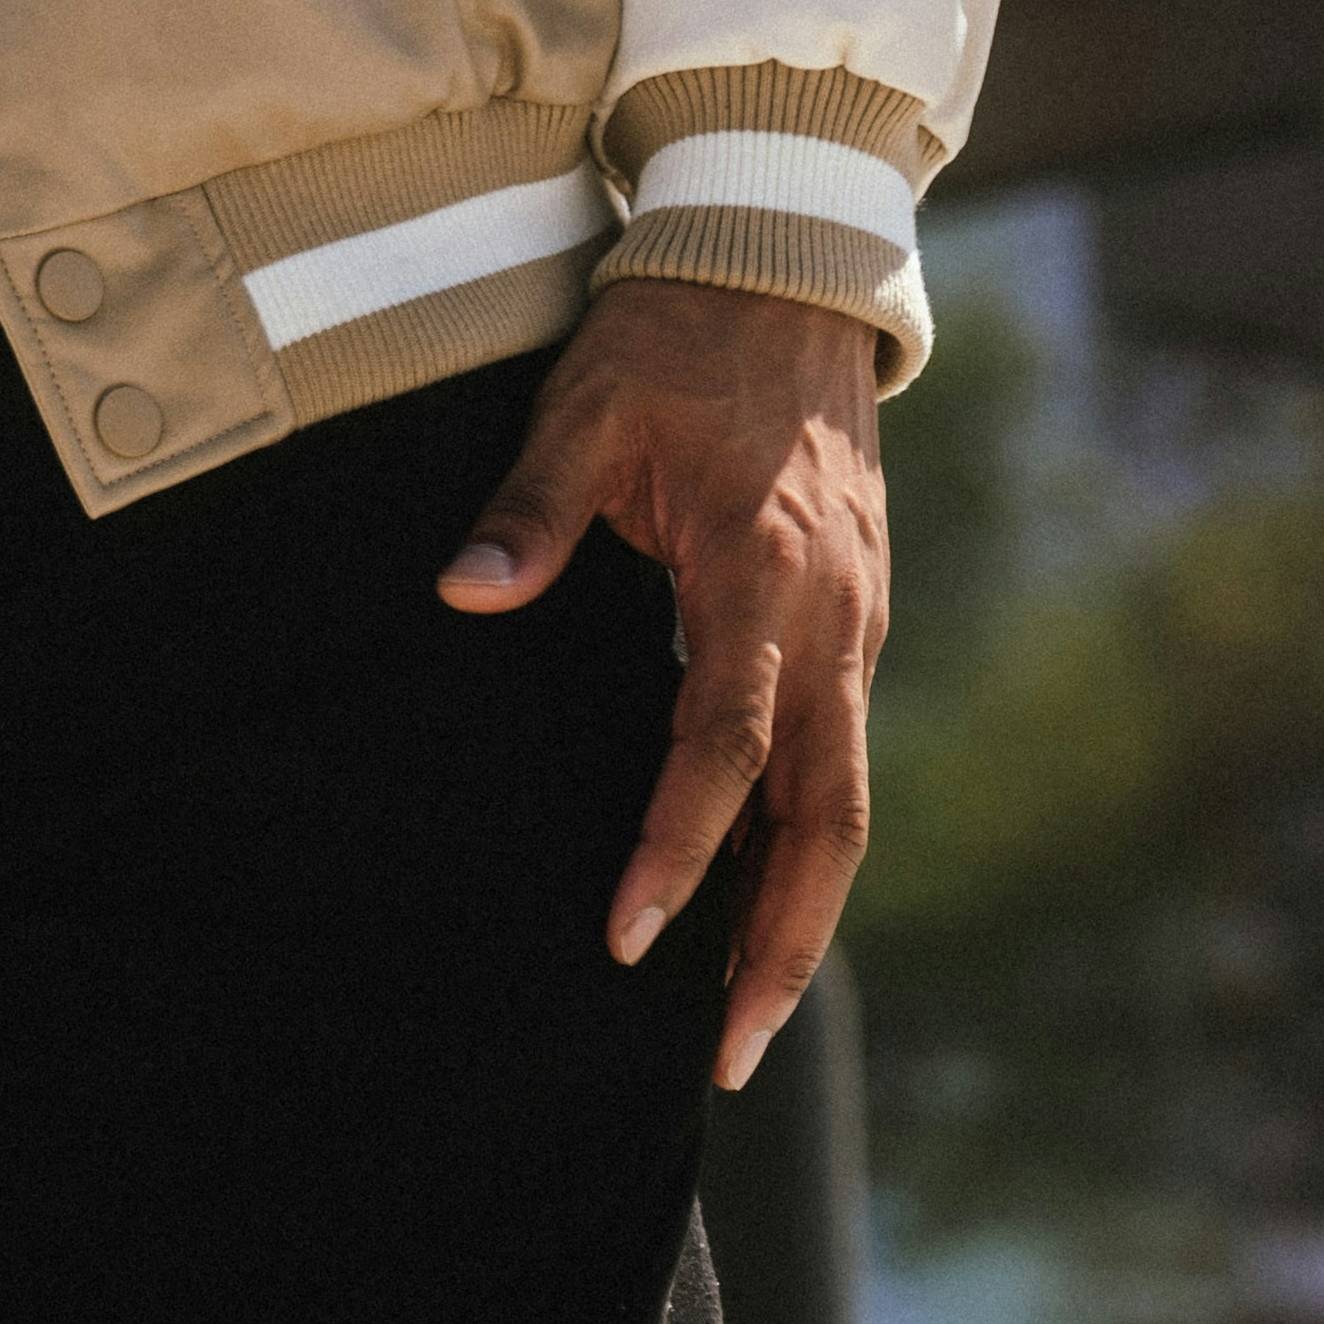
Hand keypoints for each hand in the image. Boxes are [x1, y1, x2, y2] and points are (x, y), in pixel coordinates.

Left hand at [437, 276, 887, 1091]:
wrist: (788, 269)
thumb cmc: (672, 339)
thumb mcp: (585, 408)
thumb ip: (529, 512)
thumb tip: (462, 596)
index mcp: (758, 573)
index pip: (722, 747)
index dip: (678, 850)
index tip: (626, 935)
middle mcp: (830, 615)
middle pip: (828, 818)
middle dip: (782, 944)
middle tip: (729, 1054)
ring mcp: (859, 621)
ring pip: (850, 799)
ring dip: (806, 910)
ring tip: (747, 1014)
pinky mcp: (861, 617)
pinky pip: (846, 751)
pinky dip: (812, 836)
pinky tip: (765, 895)